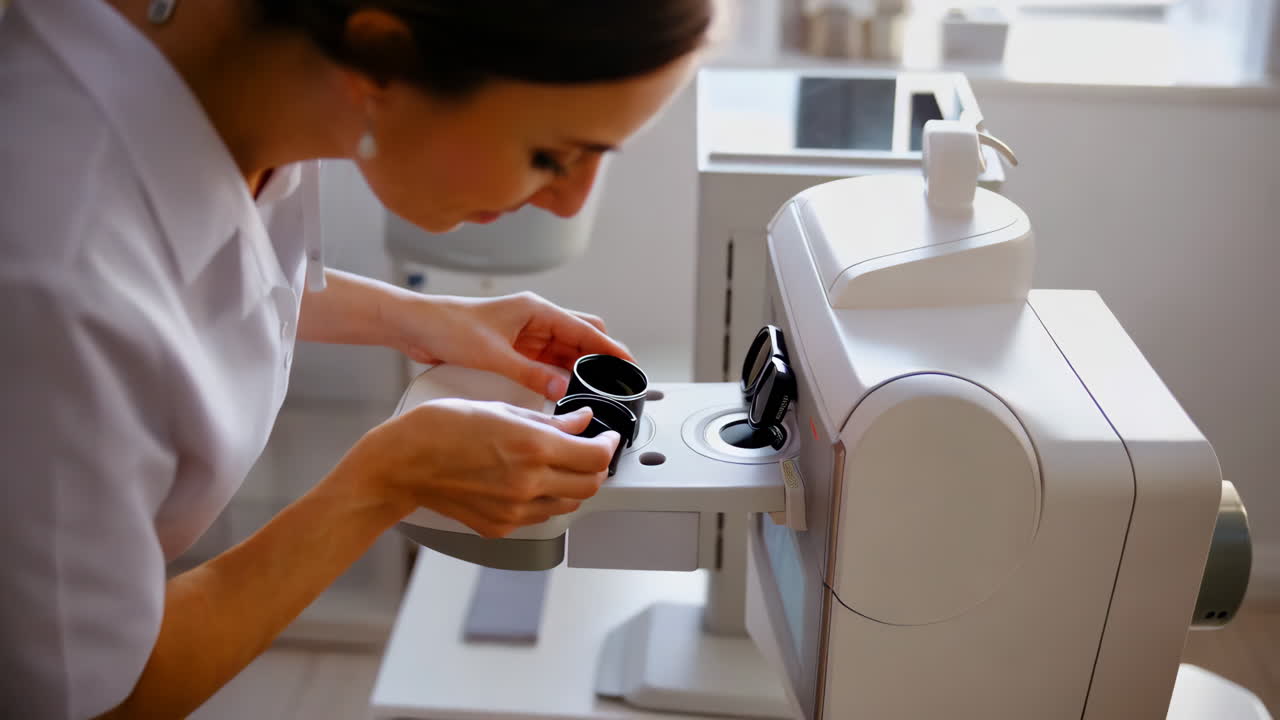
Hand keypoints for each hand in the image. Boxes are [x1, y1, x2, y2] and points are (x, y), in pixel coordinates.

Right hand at [339, 398, 619, 537]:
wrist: (402, 464)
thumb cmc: (440, 429)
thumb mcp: (500, 409)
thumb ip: (548, 421)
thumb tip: (580, 421)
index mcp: (531, 448)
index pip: (595, 456)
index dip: (608, 446)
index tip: (605, 437)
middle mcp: (528, 483)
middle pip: (590, 485)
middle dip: (596, 467)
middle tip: (589, 451)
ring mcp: (514, 510)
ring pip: (568, 504)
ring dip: (573, 485)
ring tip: (559, 465)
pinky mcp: (500, 526)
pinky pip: (540, 517)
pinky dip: (546, 500)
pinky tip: (531, 482)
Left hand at [386, 291, 633, 399]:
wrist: (416, 326)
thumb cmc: (448, 327)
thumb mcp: (493, 355)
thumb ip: (530, 373)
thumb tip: (562, 387)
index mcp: (536, 311)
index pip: (585, 330)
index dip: (610, 349)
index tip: (629, 365)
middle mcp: (535, 320)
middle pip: (581, 338)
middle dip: (600, 359)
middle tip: (615, 383)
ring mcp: (525, 335)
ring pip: (564, 352)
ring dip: (578, 368)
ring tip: (595, 391)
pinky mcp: (513, 349)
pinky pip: (545, 362)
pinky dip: (557, 374)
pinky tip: (563, 390)